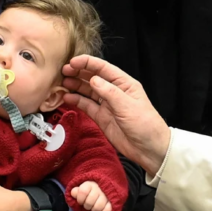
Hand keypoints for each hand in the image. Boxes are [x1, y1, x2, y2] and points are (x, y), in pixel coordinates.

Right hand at [62, 55, 170, 176]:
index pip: (103, 68)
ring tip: (62, 83)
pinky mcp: (102, 117)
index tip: (72, 61)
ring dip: (75, 85)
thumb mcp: (128, 106)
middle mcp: (114, 91)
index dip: (87, 63)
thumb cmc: (145, 125)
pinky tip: (67, 97)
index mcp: (124, 83)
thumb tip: (93, 79)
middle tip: (63, 71)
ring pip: (88, 91)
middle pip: (93, 77)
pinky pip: (87, 106)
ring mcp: (107, 104)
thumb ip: (109, 92)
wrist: (149, 149)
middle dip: (78, 72)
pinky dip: (76, 101)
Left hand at [71, 181, 112, 210]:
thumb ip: (75, 191)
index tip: (80, 200)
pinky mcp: (113, 202)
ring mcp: (107, 195)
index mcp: (90, 184)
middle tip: (88, 204)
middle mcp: (99, 189)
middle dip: (86, 205)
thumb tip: (73, 193)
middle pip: (89, 202)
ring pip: (98, 207)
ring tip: (94, 207)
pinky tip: (101, 210)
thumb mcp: (81, 189)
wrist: (104, 188)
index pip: (83, 192)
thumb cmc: (90, 190)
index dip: (80, 199)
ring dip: (94, 210)